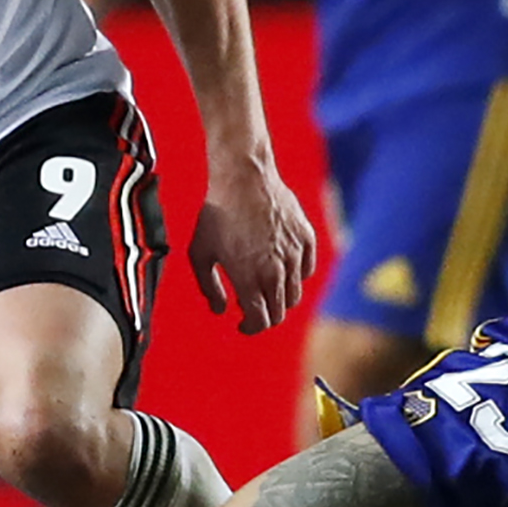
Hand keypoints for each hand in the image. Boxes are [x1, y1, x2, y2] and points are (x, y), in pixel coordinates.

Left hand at [187, 155, 315, 334]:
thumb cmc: (218, 214)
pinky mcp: (306, 240)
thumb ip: (210, 287)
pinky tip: (281, 268)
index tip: (242, 324)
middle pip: (279, 313)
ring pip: (294, 295)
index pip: (260, 321)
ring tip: (265, 288)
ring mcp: (294, 256)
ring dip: (279, 298)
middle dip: (265, 317)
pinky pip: (306, 270)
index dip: (250, 328)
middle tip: (253, 308)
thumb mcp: (200, 253)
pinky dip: (295, 276)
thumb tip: (221, 310)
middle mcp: (275, 272)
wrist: (244, 178)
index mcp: (249, 279)